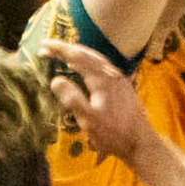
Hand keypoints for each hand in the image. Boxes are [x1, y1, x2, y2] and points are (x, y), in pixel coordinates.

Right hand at [45, 41, 152, 164]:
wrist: (139, 140)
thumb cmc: (113, 133)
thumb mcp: (88, 120)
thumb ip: (72, 99)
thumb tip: (55, 80)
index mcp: (102, 79)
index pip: (77, 57)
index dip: (60, 49)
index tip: (45, 44)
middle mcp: (111, 73)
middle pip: (87, 54)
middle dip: (67, 49)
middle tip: (48, 48)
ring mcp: (118, 78)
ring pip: (95, 58)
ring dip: (78, 53)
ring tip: (63, 54)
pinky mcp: (121, 84)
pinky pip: (101, 65)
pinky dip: (88, 61)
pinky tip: (84, 69)